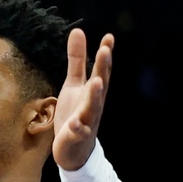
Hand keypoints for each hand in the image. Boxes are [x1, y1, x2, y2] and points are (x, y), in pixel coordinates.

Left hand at [53, 28, 112, 169]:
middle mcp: (93, 104)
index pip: (101, 70)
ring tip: (95, 82)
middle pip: (100, 85)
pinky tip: (74, 123)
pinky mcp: (76, 137)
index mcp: (93, 91)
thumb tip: (78, 31)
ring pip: (92, 108)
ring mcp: (86, 121)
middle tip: (105, 51)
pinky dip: (77, 128)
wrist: (73, 150)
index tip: (108, 37)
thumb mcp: (73, 84)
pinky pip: (78, 133)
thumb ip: (76, 60)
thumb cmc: (75, 113)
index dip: (104, 54)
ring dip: (94, 95)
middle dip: (103, 68)